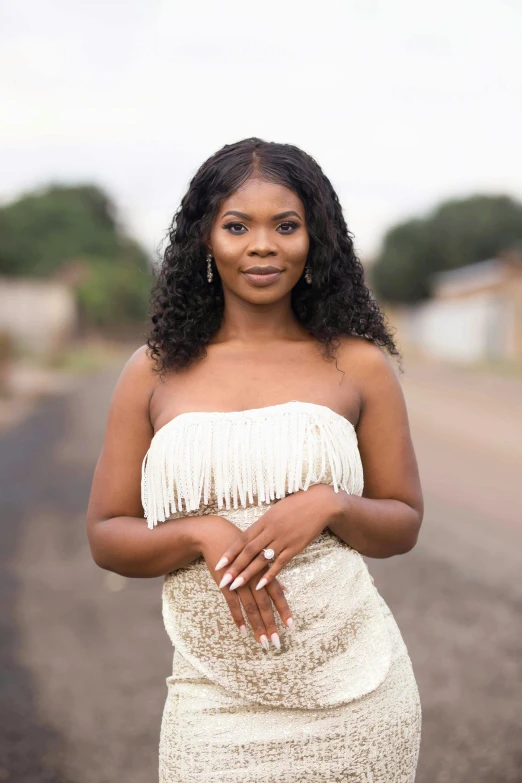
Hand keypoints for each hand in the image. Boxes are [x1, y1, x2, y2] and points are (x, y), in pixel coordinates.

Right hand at [198, 515, 293, 649]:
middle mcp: (254, 577)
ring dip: (257, 626)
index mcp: (264, 571)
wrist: (216, 535)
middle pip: (265, 605)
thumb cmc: (241, 547)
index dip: (284, 610)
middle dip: (271, 624)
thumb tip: (286, 588)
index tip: (291, 626)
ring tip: (263, 642)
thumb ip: (272, 575)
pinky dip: (238, 618)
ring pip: (250, 607)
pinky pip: (232, 604)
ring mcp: (239, 581)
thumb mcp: (258, 557)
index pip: (277, 594)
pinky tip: (242, 631)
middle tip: (277, 643)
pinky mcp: (224, 583)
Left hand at [214, 484, 340, 591]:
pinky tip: (260, 585)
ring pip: (261, 560)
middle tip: (223, 581)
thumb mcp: (275, 510)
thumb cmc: (296, 504)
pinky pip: (280, 563)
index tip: (219, 565)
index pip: (243, 539)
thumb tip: (249, 534)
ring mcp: (283, 540)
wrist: (320, 504)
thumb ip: (263, 523)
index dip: (230, 553)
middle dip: (234, 568)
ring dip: (248, 574)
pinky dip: (269, 575)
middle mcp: (271, 530)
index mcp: (264, 520)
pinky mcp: (295, 547)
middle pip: (249, 552)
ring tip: (235, 586)